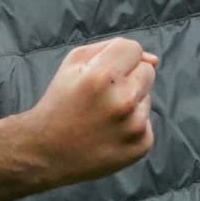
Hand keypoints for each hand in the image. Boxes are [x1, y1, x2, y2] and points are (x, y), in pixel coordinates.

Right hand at [22, 38, 159, 184]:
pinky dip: (132, 126)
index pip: (134, 49)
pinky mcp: (141, 145)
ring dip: (130, 103)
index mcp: (101, 76)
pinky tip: (110, 133)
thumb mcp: (74, 64)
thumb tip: (154, 60)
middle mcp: (122, 101)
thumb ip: (112, 48)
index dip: (119, 58)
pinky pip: (147, 123)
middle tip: (103, 95)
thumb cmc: (60, 102)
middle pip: (147, 71)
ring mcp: (134, 126)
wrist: (46, 152)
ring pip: (147, 97)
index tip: (105, 72)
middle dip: (128, 78)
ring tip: (103, 117)